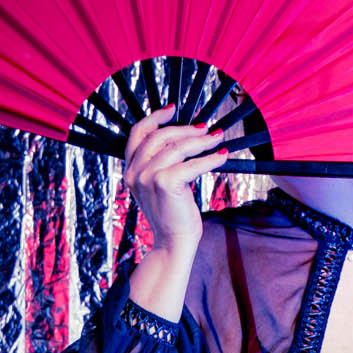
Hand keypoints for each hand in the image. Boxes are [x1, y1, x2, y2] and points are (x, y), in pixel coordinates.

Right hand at [124, 105, 228, 255]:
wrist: (173, 243)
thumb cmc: (171, 215)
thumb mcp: (159, 185)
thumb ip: (160, 163)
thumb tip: (184, 137)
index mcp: (130, 169)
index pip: (138, 133)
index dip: (156, 117)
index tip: (173, 109)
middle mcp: (135, 172)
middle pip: (160, 135)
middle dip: (186, 129)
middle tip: (206, 128)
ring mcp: (147, 177)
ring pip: (178, 147)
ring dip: (201, 141)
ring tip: (217, 139)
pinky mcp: (164, 183)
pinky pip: (192, 164)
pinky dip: (210, 158)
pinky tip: (222, 156)